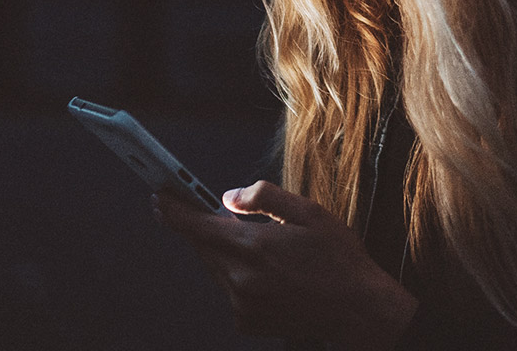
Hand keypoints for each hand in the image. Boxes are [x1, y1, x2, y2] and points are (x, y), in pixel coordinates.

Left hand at [155, 180, 417, 347]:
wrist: (357, 310)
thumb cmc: (338, 258)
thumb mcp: (309, 212)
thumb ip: (264, 198)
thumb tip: (229, 197)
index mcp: (253, 246)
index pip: (196, 225)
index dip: (173, 209)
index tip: (159, 195)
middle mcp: (241, 278)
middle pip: (203, 247)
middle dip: (204, 228)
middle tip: (216, 214)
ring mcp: (242, 303)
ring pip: (216, 268)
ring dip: (225, 253)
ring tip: (261, 247)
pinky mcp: (246, 321)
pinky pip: (230, 290)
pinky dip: (238, 277)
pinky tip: (270, 274)